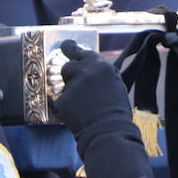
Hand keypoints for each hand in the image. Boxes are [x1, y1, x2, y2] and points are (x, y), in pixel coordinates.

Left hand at [52, 40, 151, 177]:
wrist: (109, 132)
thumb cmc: (117, 111)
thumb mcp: (115, 85)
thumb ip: (101, 74)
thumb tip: (90, 68)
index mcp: (101, 66)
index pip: (81, 51)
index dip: (71, 48)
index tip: (66, 45)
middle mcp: (85, 72)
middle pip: (68, 66)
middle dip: (70, 75)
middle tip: (76, 84)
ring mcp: (73, 86)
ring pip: (64, 85)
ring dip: (70, 92)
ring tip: (84, 106)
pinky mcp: (63, 100)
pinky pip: (60, 101)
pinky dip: (66, 108)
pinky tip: (78, 115)